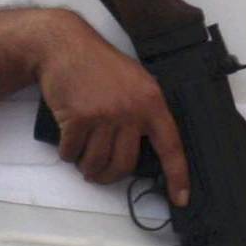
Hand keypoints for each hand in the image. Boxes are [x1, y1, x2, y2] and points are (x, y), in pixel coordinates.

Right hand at [30, 10, 190, 205]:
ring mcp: (104, 115)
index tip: (181, 199)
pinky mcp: (78, 118)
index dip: (177, 175)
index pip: (170, 146)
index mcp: (151, 102)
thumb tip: (143, 147)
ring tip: (82, 160)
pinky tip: (68, 141)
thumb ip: (144, 110)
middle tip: (99, 174)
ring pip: (96, 163)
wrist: (65, 46)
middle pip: (124, 164)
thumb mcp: (135, 80)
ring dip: (86, 168)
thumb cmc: (100, 65)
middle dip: (108, 176)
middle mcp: (130, 111)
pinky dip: (68, 154)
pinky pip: (72, 153)